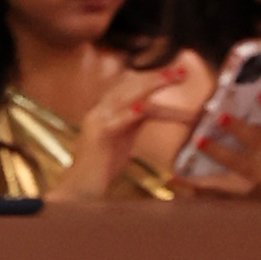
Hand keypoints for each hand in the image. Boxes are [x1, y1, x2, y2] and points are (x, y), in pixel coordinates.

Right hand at [55, 53, 197, 199]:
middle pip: (129, 87)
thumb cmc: (102, 167)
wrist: (79, 188)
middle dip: (155, 78)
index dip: (153, 79)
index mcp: (106, 111)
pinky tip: (141, 108)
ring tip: (168, 79)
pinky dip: (129, 113)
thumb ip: (134, 123)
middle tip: (180, 71)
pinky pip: (116, 121)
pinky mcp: (97, 137)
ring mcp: (97, 122)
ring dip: (148, 87)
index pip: (131, 88)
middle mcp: (100, 111)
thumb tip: (153, 110)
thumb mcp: (122, 139)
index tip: (176, 73)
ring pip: (125, 98)